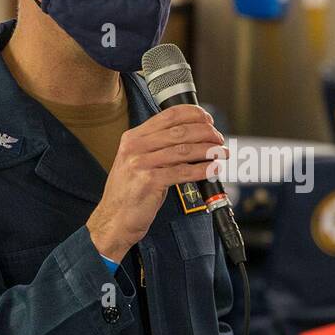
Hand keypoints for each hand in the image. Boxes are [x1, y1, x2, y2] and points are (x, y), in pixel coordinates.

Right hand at [87, 105, 224, 261]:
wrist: (113, 219)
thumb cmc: (130, 193)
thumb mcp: (137, 162)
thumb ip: (158, 148)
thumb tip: (192, 139)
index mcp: (133, 137)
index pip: (168, 115)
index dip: (193, 114)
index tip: (208, 120)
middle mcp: (135, 147)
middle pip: (179, 131)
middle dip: (205, 133)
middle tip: (219, 139)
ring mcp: (141, 164)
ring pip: (183, 150)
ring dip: (208, 150)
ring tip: (221, 153)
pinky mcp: (149, 181)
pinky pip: (183, 172)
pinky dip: (202, 169)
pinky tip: (213, 169)